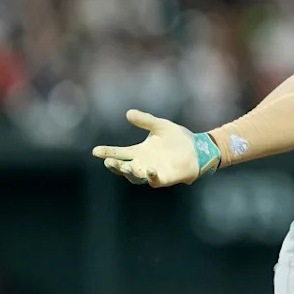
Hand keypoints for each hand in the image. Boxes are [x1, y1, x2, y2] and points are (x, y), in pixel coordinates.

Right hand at [91, 110, 219, 187]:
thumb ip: (145, 120)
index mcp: (139, 152)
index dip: (107, 152)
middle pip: (124, 167)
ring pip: (136, 176)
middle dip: (115, 165)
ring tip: (125, 166)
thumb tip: (128, 113)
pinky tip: (149, 170)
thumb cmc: (178, 138)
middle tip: (108, 161)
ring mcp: (153, 172)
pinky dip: (151, 176)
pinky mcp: (165, 178)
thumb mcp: (159, 126)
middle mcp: (143, 163)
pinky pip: (155, 180)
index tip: (95, 151)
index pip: (119, 153)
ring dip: (130, 172)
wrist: (197, 148)